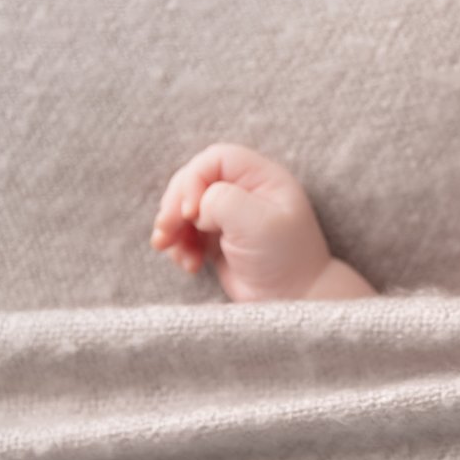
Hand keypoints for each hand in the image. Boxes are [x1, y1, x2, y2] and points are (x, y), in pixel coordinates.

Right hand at [149, 142, 332, 301]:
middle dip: (174, 206)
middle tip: (166, 232)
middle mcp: (245, 191)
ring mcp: (229, 214)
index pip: (216, 160)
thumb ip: (222, 201)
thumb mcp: (258, 223)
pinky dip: (178, 246)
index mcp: (263, 178)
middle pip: (193, 181)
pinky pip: (184, 232)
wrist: (293, 299)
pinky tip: (189, 265)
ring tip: (174, 252)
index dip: (194, 180)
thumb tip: (195, 207)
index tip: (189, 213)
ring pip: (183, 208)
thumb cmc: (285, 258)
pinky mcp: (216, 238)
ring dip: (172, 229)